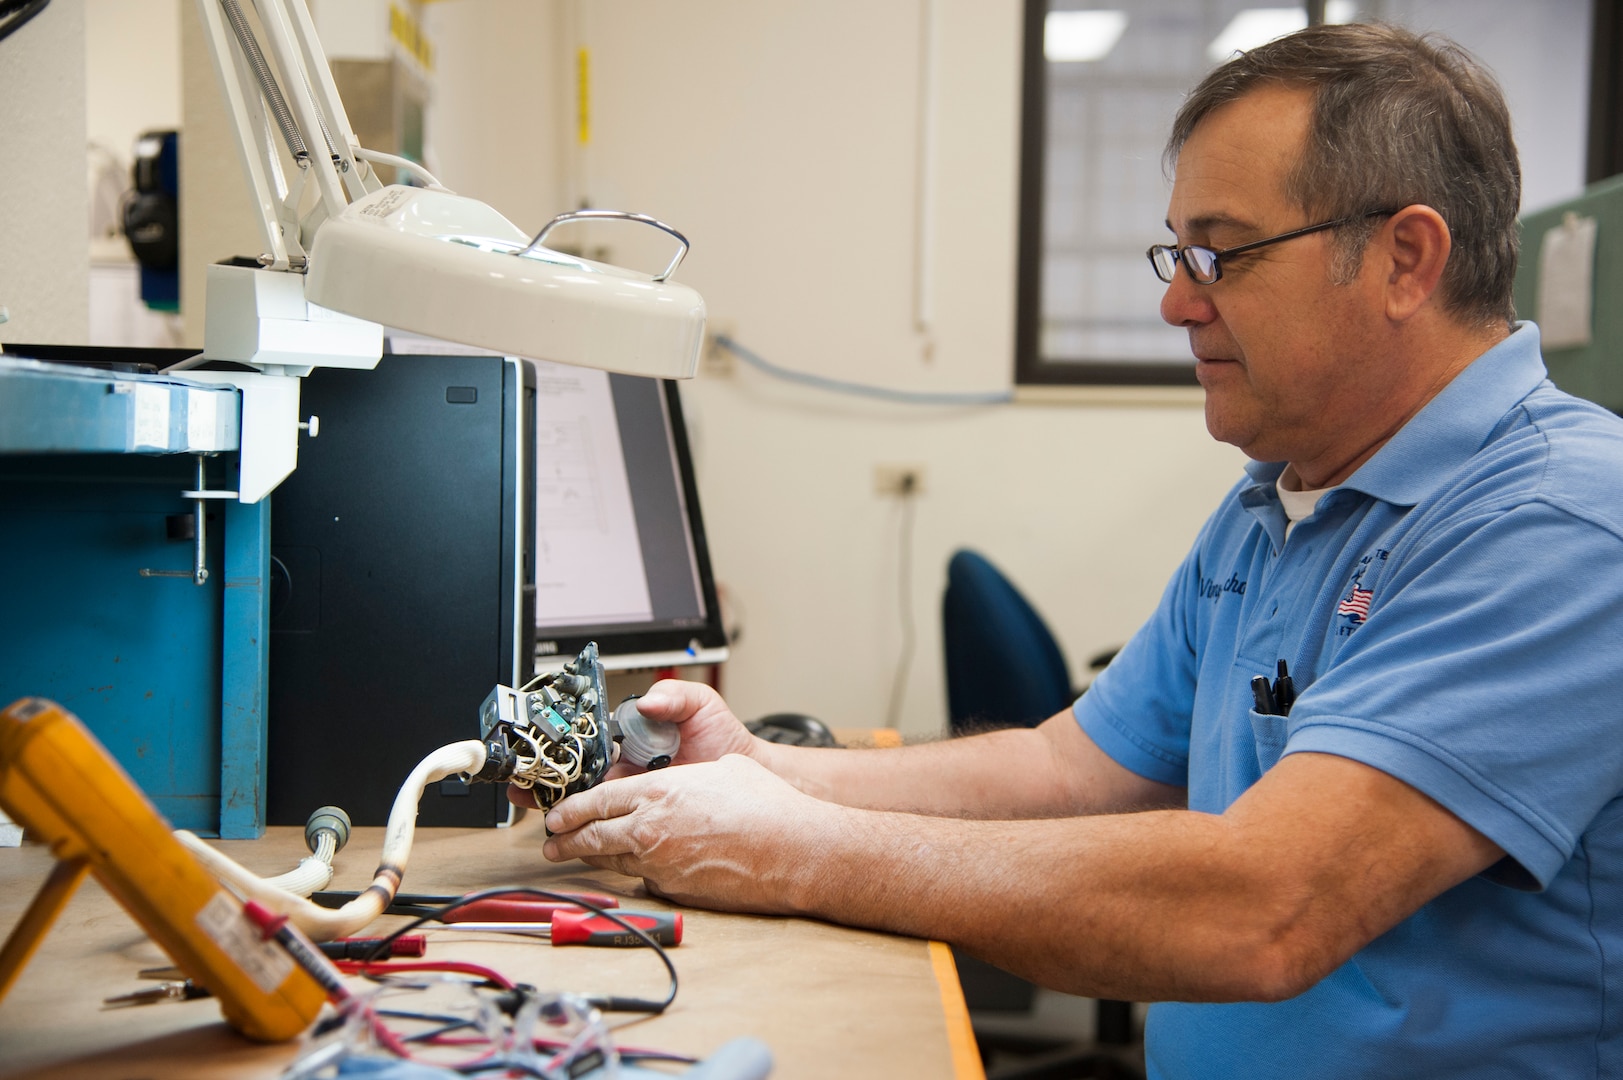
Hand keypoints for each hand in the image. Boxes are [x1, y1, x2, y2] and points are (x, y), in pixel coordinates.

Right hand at [509, 679, 759, 808]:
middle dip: (547, 774)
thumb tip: (647, 702)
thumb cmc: (721, 735)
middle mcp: (624, 761)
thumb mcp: (699, 704)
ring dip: (556, 800)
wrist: (744, 768)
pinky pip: (610, 817)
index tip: (544, 747)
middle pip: (577, 768)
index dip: (564, 741)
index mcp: (630, 734)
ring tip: (530, 802)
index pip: (590, 737)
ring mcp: (630, 787)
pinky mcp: (641, 810)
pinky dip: (587, 823)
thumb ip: (673, 696)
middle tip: (523, 781)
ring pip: (585, 795)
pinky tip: (567, 827)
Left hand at [540, 754, 834, 911]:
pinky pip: (646, 880)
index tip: (556, 814)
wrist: (792, 850)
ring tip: (577, 857)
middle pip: (592, 836)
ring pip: (612, 862)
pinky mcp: (675, 891)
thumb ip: (686, 778)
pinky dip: (638, 873)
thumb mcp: (722, 769)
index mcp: (658, 792)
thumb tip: (680, 783)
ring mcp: (660, 865)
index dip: (570, 809)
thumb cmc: (767, 807)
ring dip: (592, 858)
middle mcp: (650, 830)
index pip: (596, 800)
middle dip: (565, 839)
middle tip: (551, 841)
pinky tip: (639, 869)